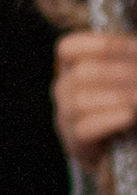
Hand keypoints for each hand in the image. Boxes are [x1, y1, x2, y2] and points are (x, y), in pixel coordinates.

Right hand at [55, 31, 136, 169]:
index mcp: (73, 69)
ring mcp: (66, 117)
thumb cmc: (125, 105)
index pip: (68, 48)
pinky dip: (109, 120)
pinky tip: (129, 115)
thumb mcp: (125, 79)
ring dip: (117, 97)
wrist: (119, 149)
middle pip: (81, 74)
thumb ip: (130, 63)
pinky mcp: (74, 143)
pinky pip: (85, 129)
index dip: (101, 45)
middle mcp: (63, 91)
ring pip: (80, 101)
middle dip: (120, 72)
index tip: (135, 47)